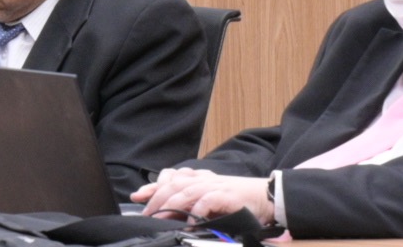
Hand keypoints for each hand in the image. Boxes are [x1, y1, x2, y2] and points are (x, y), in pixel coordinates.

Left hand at [137, 169, 273, 225]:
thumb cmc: (238, 200)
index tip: (137, 197)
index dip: (152, 187)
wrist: (266, 196)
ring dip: (170, 205)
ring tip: (159, 218)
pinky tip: (190, 223)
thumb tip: (171, 214)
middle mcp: (204, 179)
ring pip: (186, 191)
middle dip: (156, 197)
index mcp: (199, 178)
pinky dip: (196, 212)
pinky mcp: (227, 196)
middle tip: (145, 212)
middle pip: (173, 184)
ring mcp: (215, 186)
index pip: (171, 178)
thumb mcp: (211, 198)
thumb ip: (193, 203)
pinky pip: (207, 201)